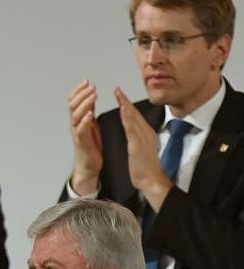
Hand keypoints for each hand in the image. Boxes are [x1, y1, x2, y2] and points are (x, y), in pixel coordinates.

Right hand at [67, 79, 102, 194]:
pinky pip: (80, 130)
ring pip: (75, 115)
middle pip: (72, 105)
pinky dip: (85, 121)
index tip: (87, 80)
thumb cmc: (90, 146)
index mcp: (77, 119)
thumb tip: (90, 96)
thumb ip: (89, 111)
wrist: (89, 166)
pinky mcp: (82, 142)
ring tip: (94, 95)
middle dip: (82, 94)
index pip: (73, 100)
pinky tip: (91, 113)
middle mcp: (74, 125)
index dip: (78, 90)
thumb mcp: (90, 124)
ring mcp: (77, 133)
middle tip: (92, 86)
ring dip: (85, 103)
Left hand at [115, 87, 171, 209]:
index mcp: (146, 134)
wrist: (152, 180)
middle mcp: (146, 133)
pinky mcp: (138, 145)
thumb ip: (138, 139)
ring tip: (118, 93)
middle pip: (134, 113)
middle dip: (125, 100)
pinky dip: (127, 118)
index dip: (127, 105)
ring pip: (133, 118)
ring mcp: (143, 138)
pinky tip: (123, 109)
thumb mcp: (141, 149)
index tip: (120, 95)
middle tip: (117, 88)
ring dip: (125, 104)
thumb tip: (134, 133)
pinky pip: (132, 129)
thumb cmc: (145, 168)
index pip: (135, 116)